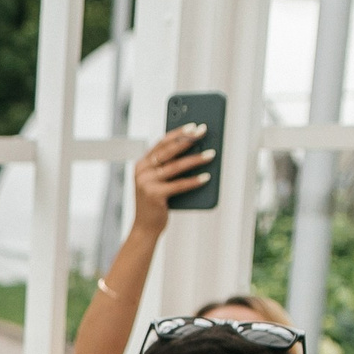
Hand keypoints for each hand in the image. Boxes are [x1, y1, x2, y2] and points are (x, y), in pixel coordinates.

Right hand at [128, 123, 212, 243]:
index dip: (178, 133)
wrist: (145, 227)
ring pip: (176, 166)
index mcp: (142, 165)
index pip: (161, 143)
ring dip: (196, 159)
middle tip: (204, 131)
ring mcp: (146, 184)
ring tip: (211, 153)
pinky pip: (179, 185)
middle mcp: (141, 172)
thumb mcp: (159, 180)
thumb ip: (169, 166)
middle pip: (168, 151)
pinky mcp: (154, 196)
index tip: (194, 125)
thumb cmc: (156, 202)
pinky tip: (207, 177)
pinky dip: (194, 181)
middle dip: (188, 139)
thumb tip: (195, 149)